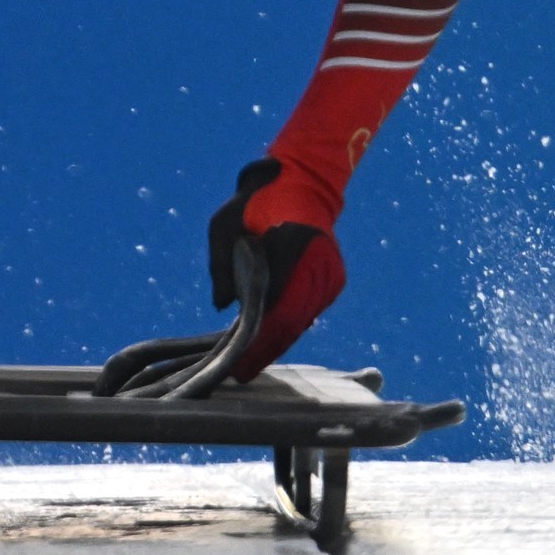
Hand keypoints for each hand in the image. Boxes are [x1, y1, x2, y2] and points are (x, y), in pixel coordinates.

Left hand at [208, 157, 346, 378]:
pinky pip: (309, 309)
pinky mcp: (333, 279)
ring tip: (250, 362)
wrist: (302, 181)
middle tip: (241, 374)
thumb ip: (221, 264)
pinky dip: (290, 324)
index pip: (276, 309)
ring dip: (278, 340)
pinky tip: (269, 340)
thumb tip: (222, 306)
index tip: (239, 365)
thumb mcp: (224, 224)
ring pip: (302, 320)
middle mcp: (318, 267)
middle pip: (291, 322)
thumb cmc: (254, 201)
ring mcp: (330, 275)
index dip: (258, 342)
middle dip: (266, 350)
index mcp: (293, 250)